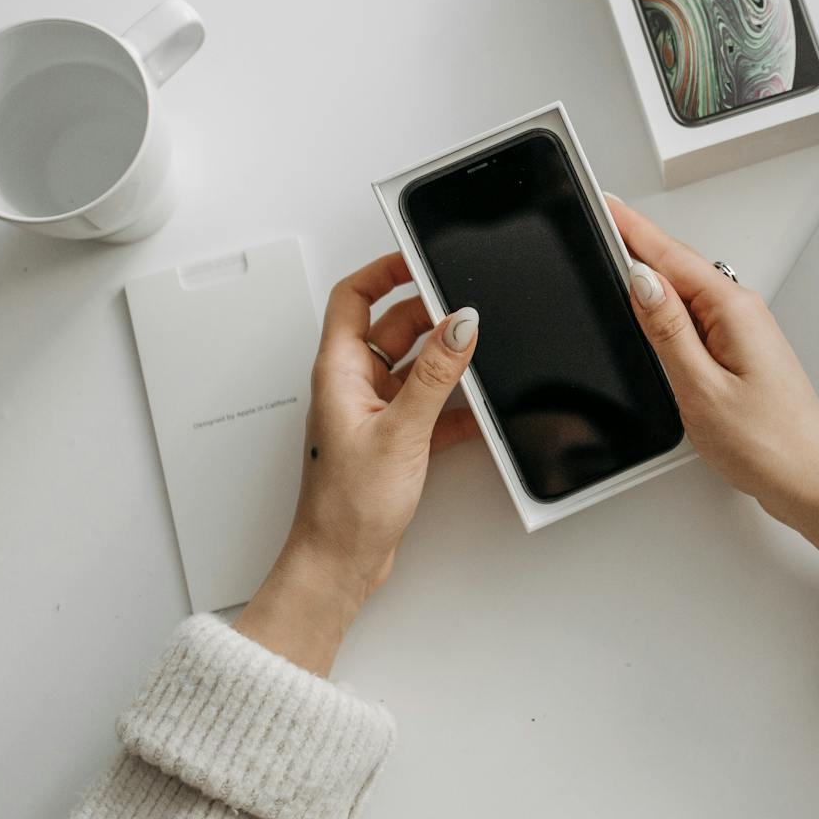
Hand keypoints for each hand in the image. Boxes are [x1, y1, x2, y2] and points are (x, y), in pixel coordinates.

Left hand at [236, 253, 477, 673]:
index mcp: (339, 371)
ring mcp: (374, 411)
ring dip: (446, 361)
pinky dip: (455, 403)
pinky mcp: (394, 439)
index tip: (420, 255)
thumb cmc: (347, 506)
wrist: (340, 562)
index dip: (384, 271)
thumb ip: (438, 373)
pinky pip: (429, 404)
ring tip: (479, 358)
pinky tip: (479, 412)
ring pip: (415, 366)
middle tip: (467, 310)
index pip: (353, 297)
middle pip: (392, 326)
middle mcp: (353, 385)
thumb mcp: (402, 429)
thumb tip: (461, 322)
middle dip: (430, 315)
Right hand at [610, 198, 818, 607]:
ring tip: (616, 254)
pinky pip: (698, 316)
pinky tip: (653, 311)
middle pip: (678, 266)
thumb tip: (641, 282)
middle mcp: (743, 313)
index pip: (671, 255)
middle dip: (637, 243)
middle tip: (599, 220)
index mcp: (733, 311)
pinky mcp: (742, 354)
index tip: (604, 201)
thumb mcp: (701, 388)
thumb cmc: (769, 445)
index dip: (632, 228)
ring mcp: (744, 333)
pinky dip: (669, 306)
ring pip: (687, 292)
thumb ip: (668, 332)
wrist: (812, 483)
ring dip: (652, 274)